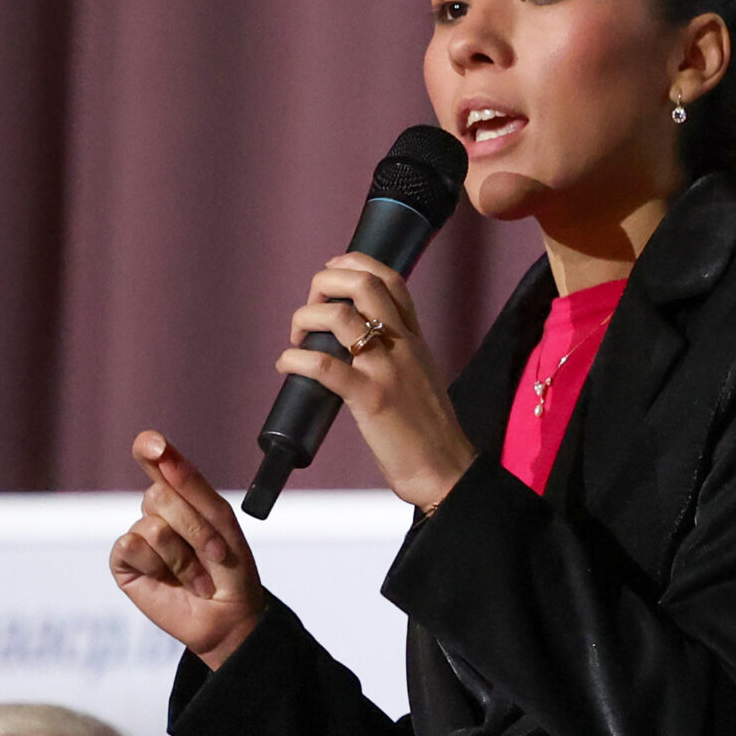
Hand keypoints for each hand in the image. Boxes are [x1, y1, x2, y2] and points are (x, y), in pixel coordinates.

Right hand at [111, 432, 266, 668]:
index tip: (155, 446)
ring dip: (184, 556)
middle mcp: (156, 511)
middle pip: (161, 495)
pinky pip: (132, 546)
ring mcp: (138, 535)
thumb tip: (161, 452)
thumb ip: (191, 485)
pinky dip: (160, 566)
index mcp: (181, 495)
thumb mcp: (221, 522)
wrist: (230, 615)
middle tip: (215, 554)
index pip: (158, 460)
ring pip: (152, 525)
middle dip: (195, 528)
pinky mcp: (123, 561)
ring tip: (198, 576)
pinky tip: (170, 581)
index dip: (152, 449)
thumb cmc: (230, 569)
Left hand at [280, 254, 476, 509]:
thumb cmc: (430, 433)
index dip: (353, 264)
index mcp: (414, 340)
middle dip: (325, 282)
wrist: (446, 471)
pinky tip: (288, 366)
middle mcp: (403, 346)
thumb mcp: (421, 378)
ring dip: (305, 318)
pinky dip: (296, 359)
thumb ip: (397, 355)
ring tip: (297, 340)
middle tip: (311, 307)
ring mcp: (387, 370)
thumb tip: (357, 343)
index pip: (391, 279)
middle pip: (364, 283)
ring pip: (340, 317)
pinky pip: (324, 365)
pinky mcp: (372, 399)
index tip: (330, 277)